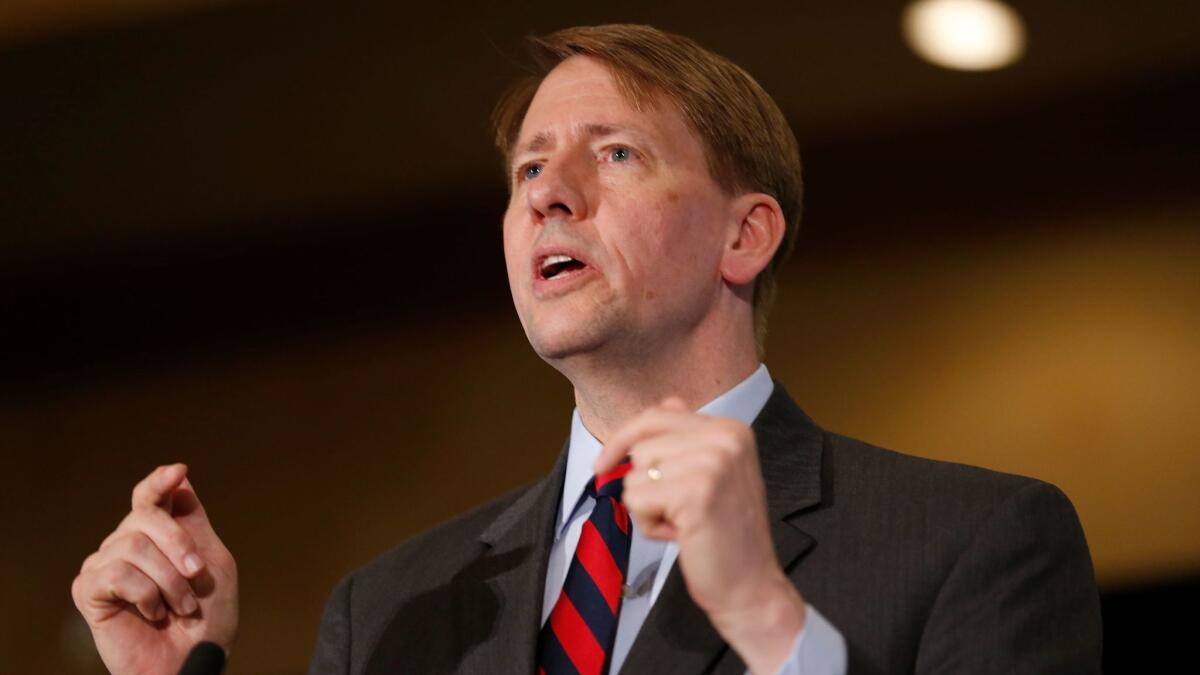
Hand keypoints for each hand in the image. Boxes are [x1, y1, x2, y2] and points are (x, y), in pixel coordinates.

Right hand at [71, 464, 238, 674]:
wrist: (194, 659)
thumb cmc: (207, 618)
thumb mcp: (212, 561)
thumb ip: (192, 520)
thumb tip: (179, 474)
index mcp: (159, 534)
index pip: (149, 496)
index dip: (159, 481)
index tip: (177, 472)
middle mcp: (128, 543)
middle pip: (145, 515)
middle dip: (178, 543)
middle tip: (197, 574)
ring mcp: (105, 564)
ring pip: (133, 545)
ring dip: (168, 579)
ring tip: (181, 606)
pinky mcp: (89, 590)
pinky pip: (116, 574)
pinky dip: (145, 595)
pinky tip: (154, 613)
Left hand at [595, 399, 805, 674]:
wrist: (751, 586)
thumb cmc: (724, 534)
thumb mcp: (715, 472)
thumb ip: (690, 437)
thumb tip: (666, 401)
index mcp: (731, 428)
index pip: (657, 414)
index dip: (622, 438)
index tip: (602, 463)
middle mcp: (727, 438)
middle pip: (642, 445)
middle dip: (646, 483)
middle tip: (679, 510)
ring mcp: (714, 463)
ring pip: (635, 474)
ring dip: (649, 507)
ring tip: (683, 523)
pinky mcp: (696, 493)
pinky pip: (637, 499)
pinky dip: (649, 524)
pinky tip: (681, 535)